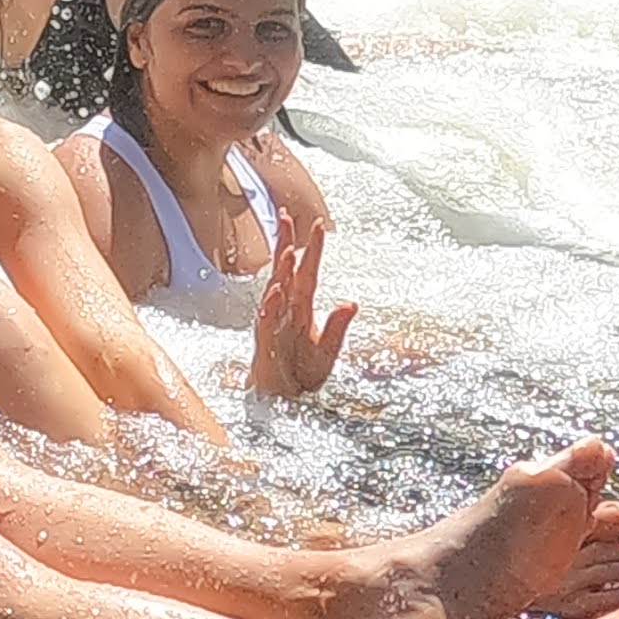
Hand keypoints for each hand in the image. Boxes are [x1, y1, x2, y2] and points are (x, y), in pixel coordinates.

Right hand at [247, 209, 356, 399]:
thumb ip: (338, 327)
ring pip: (275, 291)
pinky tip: (277, 292)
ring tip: (286, 252)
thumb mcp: (328, 350)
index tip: (317, 224)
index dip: (312, 249)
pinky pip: (268, 321)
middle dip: (286, 244)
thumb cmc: (301, 372)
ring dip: (280, 272)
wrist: (284, 400)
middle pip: (285, 272)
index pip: (307, 272)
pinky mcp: (266, 343)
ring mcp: (274, 324)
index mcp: (302, 309)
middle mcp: (286, 311)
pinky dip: (272, 306)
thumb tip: (352, 303)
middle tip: (287, 218)